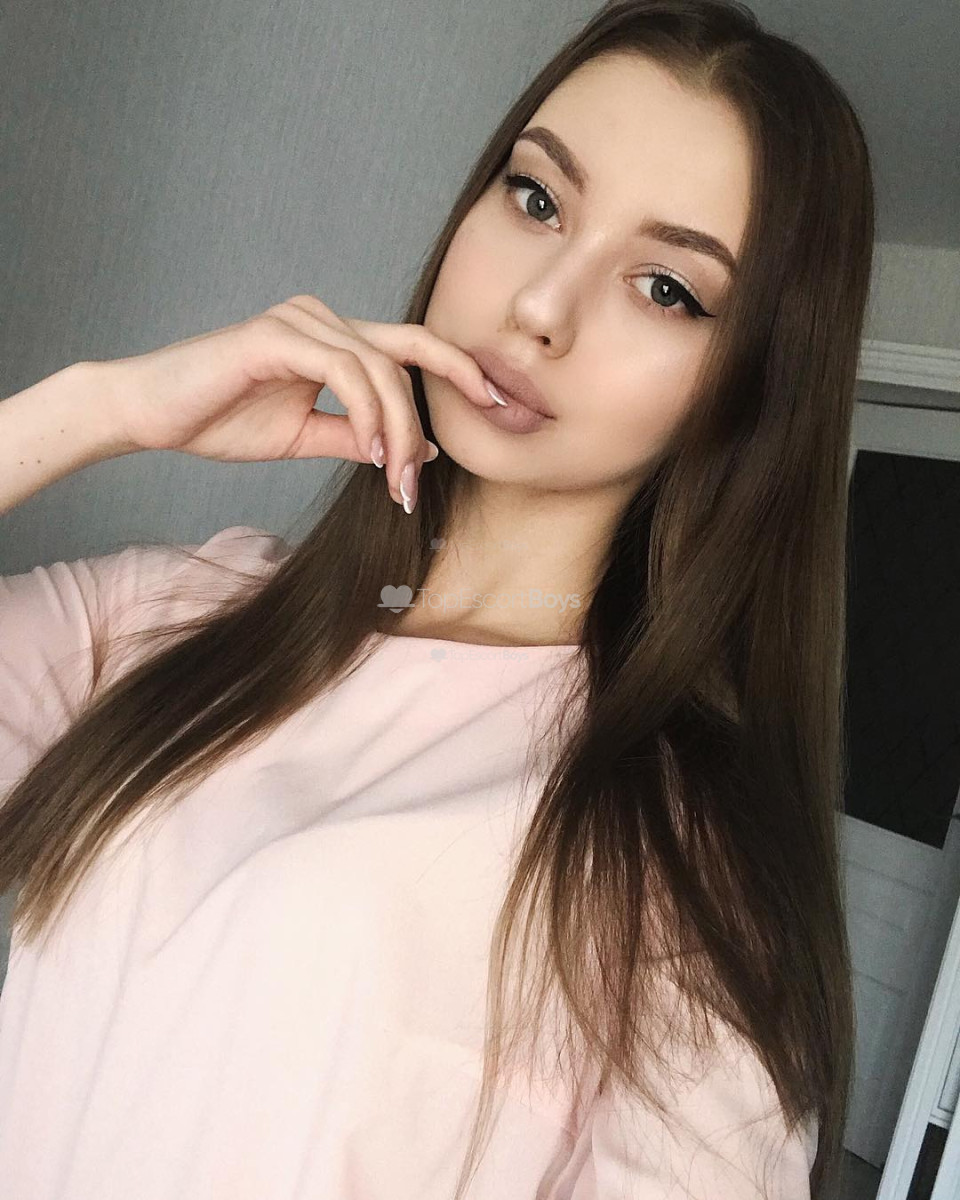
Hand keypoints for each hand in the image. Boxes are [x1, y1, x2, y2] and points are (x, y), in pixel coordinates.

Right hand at [91, 294, 495, 511]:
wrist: (151, 413)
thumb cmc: (220, 420)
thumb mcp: (305, 436)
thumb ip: (359, 437)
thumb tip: (420, 451)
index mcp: (333, 339)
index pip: (410, 347)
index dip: (457, 369)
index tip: (494, 405)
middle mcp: (322, 319)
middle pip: (406, 354)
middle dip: (431, 412)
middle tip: (422, 479)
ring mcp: (300, 321)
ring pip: (379, 367)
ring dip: (396, 429)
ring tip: (393, 480)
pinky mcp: (276, 335)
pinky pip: (343, 370)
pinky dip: (365, 412)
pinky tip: (369, 449)